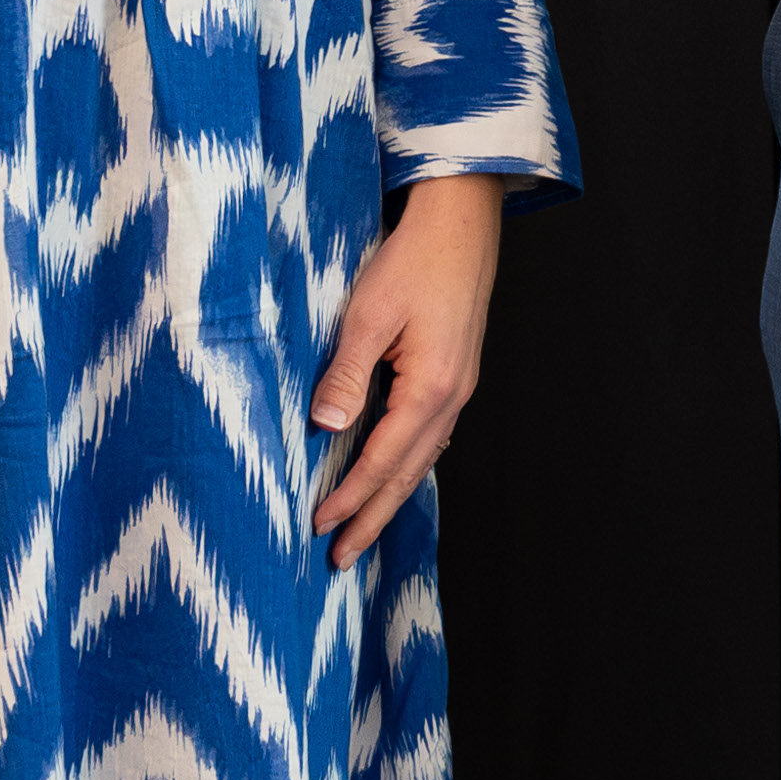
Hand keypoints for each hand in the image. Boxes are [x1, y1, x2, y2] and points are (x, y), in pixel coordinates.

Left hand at [313, 174, 507, 560]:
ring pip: (422, 458)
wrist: (462, 219)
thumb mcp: (368, 314)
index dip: (349, 498)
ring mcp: (460, 385)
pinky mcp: (457, 372)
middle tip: (340, 559)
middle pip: (408, 474)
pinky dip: (409, 465)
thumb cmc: (413, 259)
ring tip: (363, 527)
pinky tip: (397, 471)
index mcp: (431, 387)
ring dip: (391, 496)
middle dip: (373, 518)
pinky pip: (431, 435)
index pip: (382, 460)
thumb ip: (347, 373)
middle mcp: (452, 396)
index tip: (318, 528)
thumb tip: (326, 427)